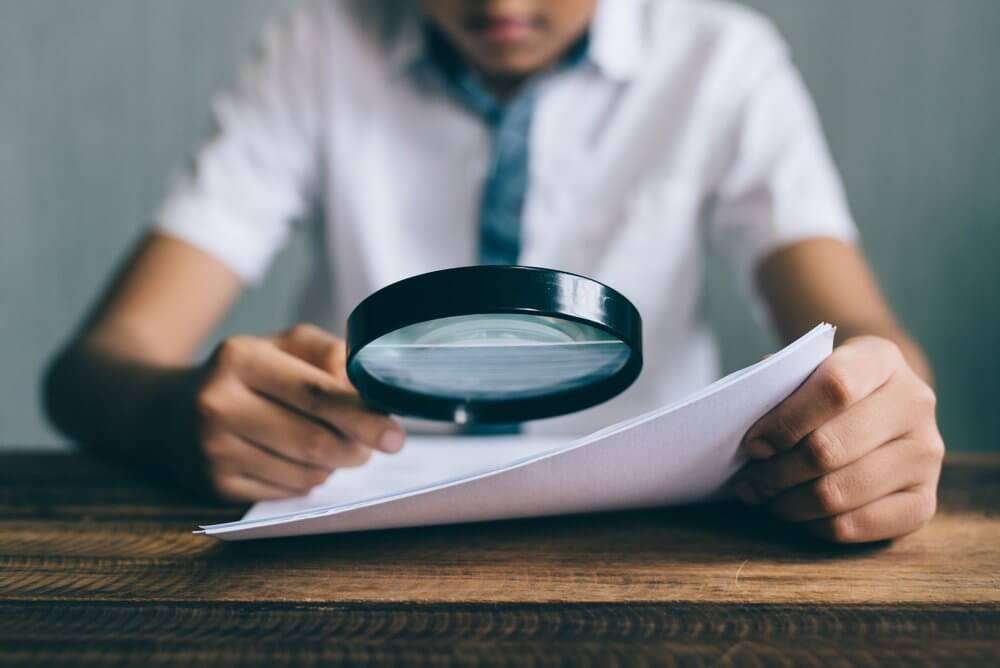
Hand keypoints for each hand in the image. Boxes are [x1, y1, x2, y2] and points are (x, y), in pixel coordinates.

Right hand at [189, 324, 404, 501]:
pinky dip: (308, 480)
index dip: (362, 417)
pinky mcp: (214, 485)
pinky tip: (298, 461)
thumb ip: (331, 355)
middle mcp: (219, 404)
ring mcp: (213, 449)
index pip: (316, 394)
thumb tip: (369, 392)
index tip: (395, 434)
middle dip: (356, 448)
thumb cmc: (244, 374)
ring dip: (334, 465)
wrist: (167, 409)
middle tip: (374, 445)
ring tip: (333, 447)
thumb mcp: (282, 345)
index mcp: (240, 358)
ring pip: (306, 472)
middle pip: (314, 441)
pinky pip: (288, 492)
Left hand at [733, 336, 943, 542]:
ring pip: (838, 492)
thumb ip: (778, 387)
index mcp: (881, 359)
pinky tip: (797, 512)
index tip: (754, 443)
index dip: (785, 421)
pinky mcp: (926, 501)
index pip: (834, 388)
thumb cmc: (825, 391)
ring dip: (788, 502)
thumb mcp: (806, 371)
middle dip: (775, 471)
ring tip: (764, 496)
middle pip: (829, 448)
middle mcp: (915, 403)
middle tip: (749, 480)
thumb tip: (749, 424)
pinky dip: (815, 525)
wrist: (880, 407)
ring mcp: (926, 454)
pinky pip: (856, 525)